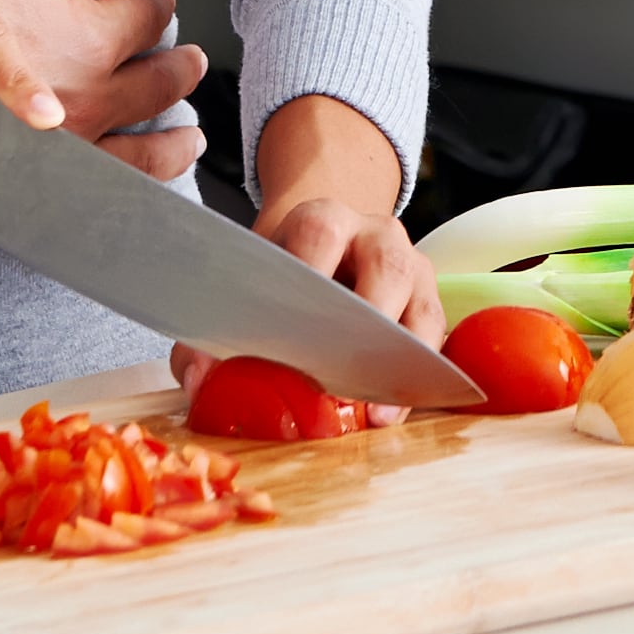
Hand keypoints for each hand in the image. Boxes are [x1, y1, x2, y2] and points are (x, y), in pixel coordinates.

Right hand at [0, 0, 205, 183]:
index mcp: (88, 41)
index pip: (147, 20)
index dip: (155, 5)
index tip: (156, 2)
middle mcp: (87, 103)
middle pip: (158, 87)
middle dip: (180, 70)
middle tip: (190, 63)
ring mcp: (64, 156)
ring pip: (143, 156)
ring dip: (173, 142)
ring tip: (187, 135)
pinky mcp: (33, 193)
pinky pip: (99, 199)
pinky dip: (133, 190)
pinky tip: (140, 185)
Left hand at [169, 91, 436, 424]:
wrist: (328, 241)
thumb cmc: (284, 276)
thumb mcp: (245, 287)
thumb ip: (208, 336)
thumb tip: (200, 381)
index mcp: (323, 219)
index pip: (318, 237)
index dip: (308, 281)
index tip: (293, 331)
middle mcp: (375, 234)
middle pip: (384, 266)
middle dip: (363, 322)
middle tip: (337, 373)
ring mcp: (411, 265)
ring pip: (418, 303)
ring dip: (393, 360)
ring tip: (364, 408)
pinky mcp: (430, 301)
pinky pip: (433, 337)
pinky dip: (411, 380)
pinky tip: (385, 413)